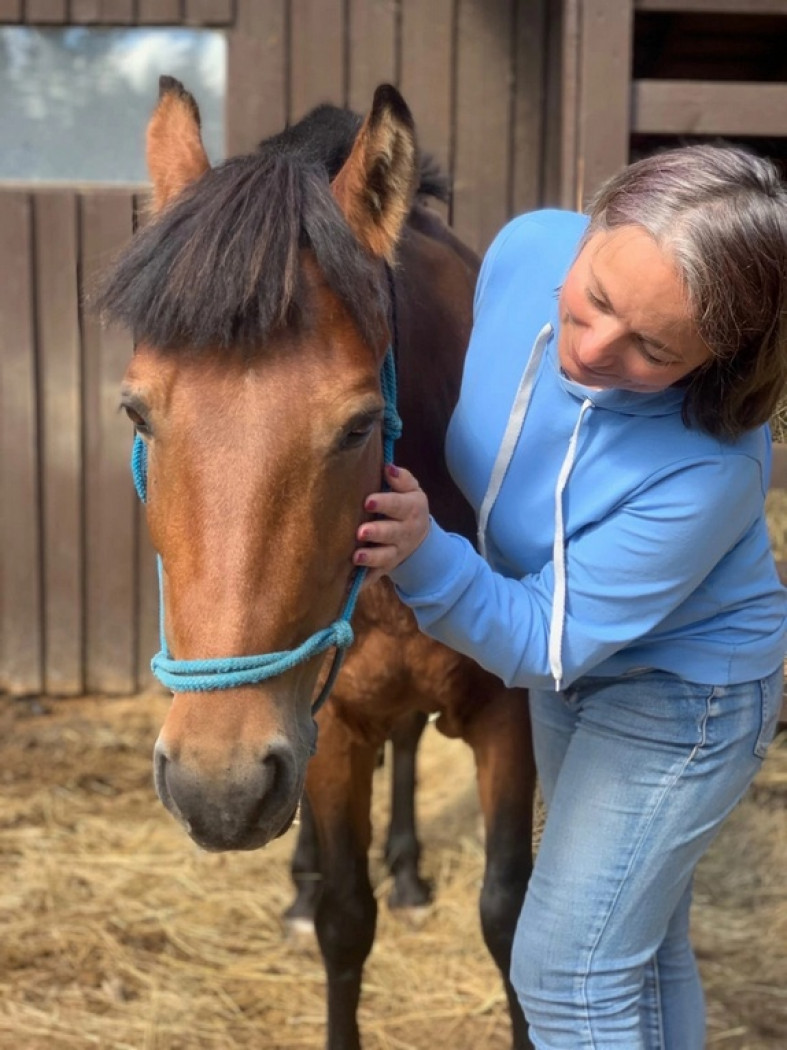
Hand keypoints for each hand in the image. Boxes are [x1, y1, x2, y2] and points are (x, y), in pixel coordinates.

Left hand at [353, 464, 429, 582]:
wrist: (418, 537)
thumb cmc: (406, 505)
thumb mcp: (411, 489)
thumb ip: (401, 479)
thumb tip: (388, 467)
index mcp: (412, 509)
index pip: (399, 505)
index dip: (385, 504)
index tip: (368, 502)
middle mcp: (405, 532)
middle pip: (392, 533)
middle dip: (377, 532)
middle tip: (361, 531)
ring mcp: (395, 552)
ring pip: (384, 557)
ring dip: (371, 558)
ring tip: (356, 556)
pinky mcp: (385, 568)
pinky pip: (374, 576)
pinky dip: (363, 581)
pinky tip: (348, 584)